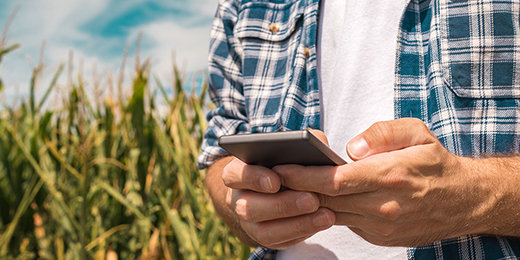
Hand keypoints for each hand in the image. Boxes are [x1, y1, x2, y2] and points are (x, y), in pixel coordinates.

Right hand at [222, 157, 334, 248]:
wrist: (282, 186)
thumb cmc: (288, 161)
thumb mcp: (293, 146)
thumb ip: (302, 142)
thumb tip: (315, 147)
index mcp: (238, 172)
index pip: (234, 174)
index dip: (253, 178)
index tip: (276, 181)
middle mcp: (238, 199)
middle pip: (249, 207)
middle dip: (282, 205)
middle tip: (312, 200)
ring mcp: (249, 222)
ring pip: (263, 231)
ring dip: (296, 224)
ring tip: (325, 215)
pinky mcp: (265, 237)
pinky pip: (279, 241)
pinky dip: (302, 232)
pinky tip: (323, 222)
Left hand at [274, 118, 493, 246]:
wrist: (464, 201)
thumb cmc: (435, 162)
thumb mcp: (416, 133)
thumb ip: (381, 133)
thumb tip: (349, 149)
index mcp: (390, 176)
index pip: (336, 179)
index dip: (304, 175)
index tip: (280, 167)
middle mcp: (383, 206)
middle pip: (328, 199)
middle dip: (296, 189)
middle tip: (271, 178)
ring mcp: (381, 226)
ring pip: (333, 214)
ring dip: (307, 202)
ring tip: (285, 187)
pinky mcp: (380, 237)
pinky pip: (346, 223)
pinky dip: (328, 211)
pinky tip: (314, 198)